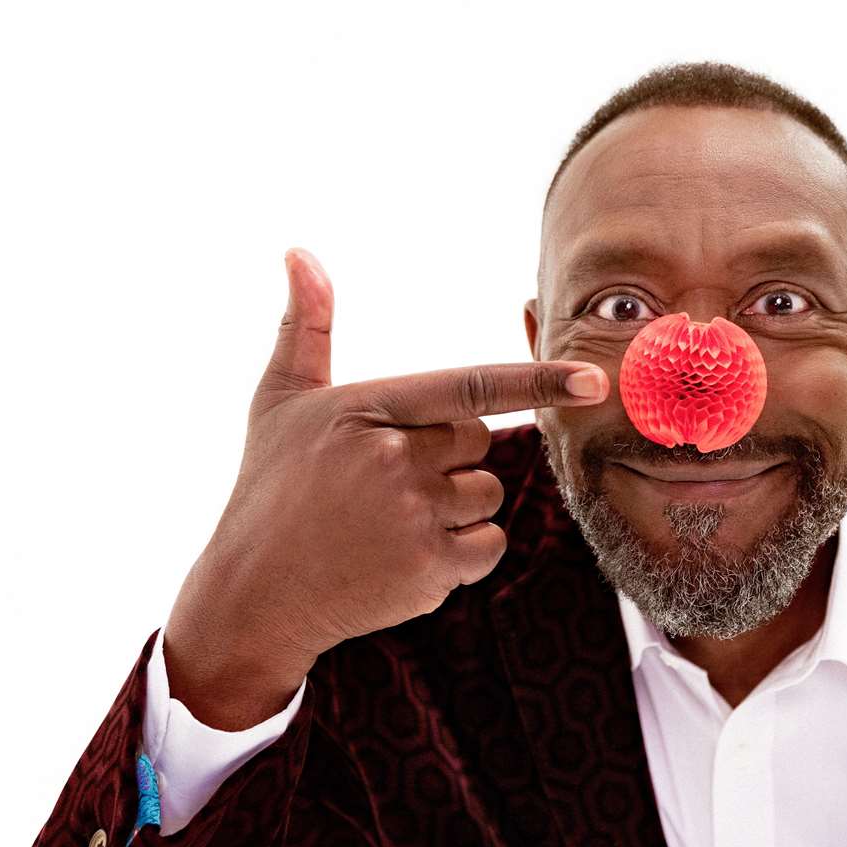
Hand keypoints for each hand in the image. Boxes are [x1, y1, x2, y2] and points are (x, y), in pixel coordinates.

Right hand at [162, 247, 607, 727]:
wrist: (252, 596)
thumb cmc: (270, 490)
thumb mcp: (278, 401)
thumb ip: (306, 326)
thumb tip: (299, 251)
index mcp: (365, 407)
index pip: (471, 387)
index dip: (539, 382)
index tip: (594, 380)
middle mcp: (391, 458)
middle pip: (479, 442)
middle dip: (449, 459)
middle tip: (387, 484)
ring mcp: (411, 516)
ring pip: (488, 494)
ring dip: (458, 508)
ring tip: (392, 523)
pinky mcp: (426, 570)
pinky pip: (489, 545)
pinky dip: (464, 554)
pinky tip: (409, 557)